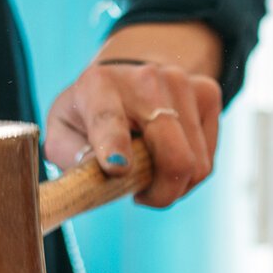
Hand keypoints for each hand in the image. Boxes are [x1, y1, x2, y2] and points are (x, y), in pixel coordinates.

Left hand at [43, 56, 221, 208]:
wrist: (127, 75)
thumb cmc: (90, 113)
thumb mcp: (63, 132)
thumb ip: (70, 157)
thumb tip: (95, 180)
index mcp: (98, 86)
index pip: (109, 120)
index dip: (114, 145)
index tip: (117, 168)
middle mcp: (145, 79)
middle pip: (172, 154)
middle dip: (162, 193)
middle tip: (143, 198)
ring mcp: (183, 84)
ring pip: (196, 163)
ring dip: (175, 185)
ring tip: (151, 174)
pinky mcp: (208, 94)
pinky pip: (208, 158)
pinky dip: (190, 173)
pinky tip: (169, 160)